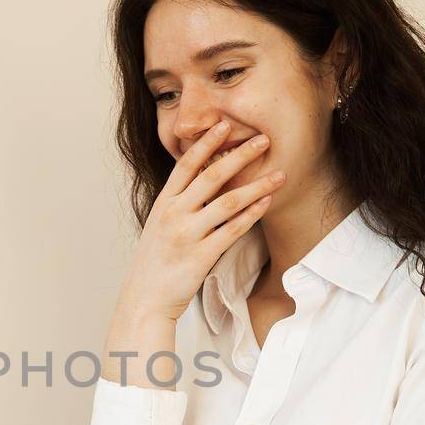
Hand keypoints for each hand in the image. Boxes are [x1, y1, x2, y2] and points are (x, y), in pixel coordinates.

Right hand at [114, 119, 284, 324]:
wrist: (145, 300)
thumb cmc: (154, 264)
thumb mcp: (158, 227)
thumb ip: (178, 205)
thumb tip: (202, 184)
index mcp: (163, 204)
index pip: (186, 164)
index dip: (206, 143)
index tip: (224, 124)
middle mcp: (174, 214)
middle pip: (212, 176)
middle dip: (240, 155)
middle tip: (263, 139)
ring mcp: (187, 235)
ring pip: (229, 202)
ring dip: (257, 185)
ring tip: (279, 174)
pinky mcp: (202, 256)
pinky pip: (233, 230)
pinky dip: (252, 214)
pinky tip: (267, 202)